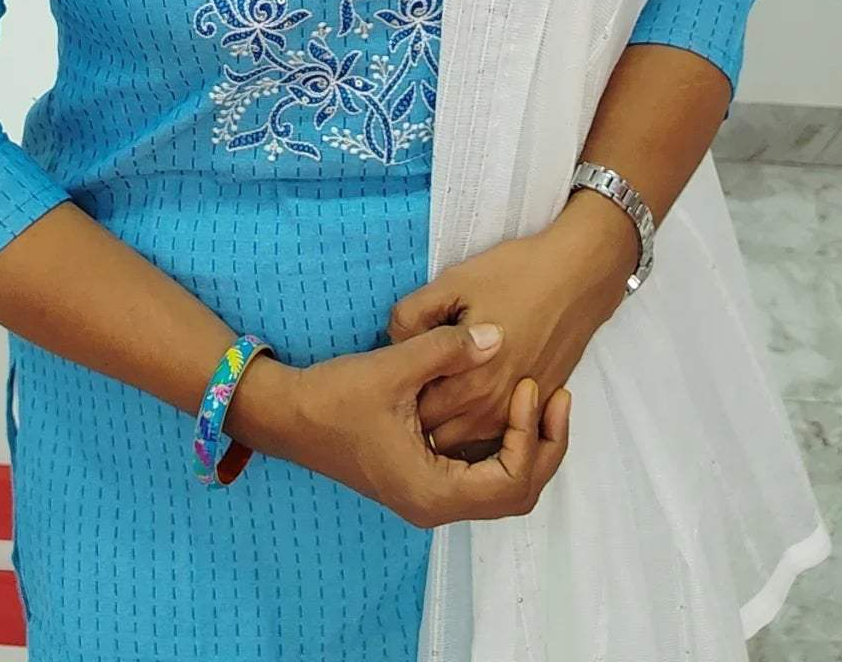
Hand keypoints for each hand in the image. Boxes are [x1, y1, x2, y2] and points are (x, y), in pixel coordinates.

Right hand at [268, 323, 570, 529]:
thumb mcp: (393, 368)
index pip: (512, 482)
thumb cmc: (335, 397)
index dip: (530, 435)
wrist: (287, 415)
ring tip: (539, 398)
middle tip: (555, 396)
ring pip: (501, 487)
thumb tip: (498, 336)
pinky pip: (480, 475)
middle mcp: (436, 504)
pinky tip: (505, 405)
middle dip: (542, 446)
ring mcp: (429, 495)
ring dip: (526, 446)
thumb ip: (447, 350)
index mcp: (433, 491)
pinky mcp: (422, 478)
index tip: (527, 386)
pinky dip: (502, 445)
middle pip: (516, 493)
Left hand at [386, 194, 636, 459]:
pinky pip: (497, 439)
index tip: (391, 382)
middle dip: (418, 422)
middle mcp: (493, 409)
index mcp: (469, 382)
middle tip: (405, 392)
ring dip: (447, 428)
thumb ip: (411, 317)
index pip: (416, 416)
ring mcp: (518, 413)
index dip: (398, 400)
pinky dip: (476, 431)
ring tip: (432, 396)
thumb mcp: (452, 282)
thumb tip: (393, 344)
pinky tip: (464, 401)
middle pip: (439, 438)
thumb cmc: (514, 274)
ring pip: (468, 446)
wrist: (578, 276)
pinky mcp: (537, 407)